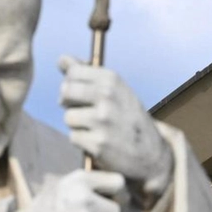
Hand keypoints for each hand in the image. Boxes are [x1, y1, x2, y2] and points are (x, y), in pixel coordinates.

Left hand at [58, 56, 172, 199]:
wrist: (150, 153)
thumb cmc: (127, 118)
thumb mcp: (115, 90)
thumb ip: (86, 73)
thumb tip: (61, 59)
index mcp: (112, 79)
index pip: (73, 72)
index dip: (71, 83)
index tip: (80, 93)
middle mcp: (108, 96)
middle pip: (65, 91)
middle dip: (68, 103)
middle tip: (81, 110)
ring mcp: (103, 120)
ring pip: (68, 117)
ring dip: (77, 125)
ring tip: (94, 128)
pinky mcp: (98, 143)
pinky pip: (74, 137)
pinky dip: (82, 141)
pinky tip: (97, 141)